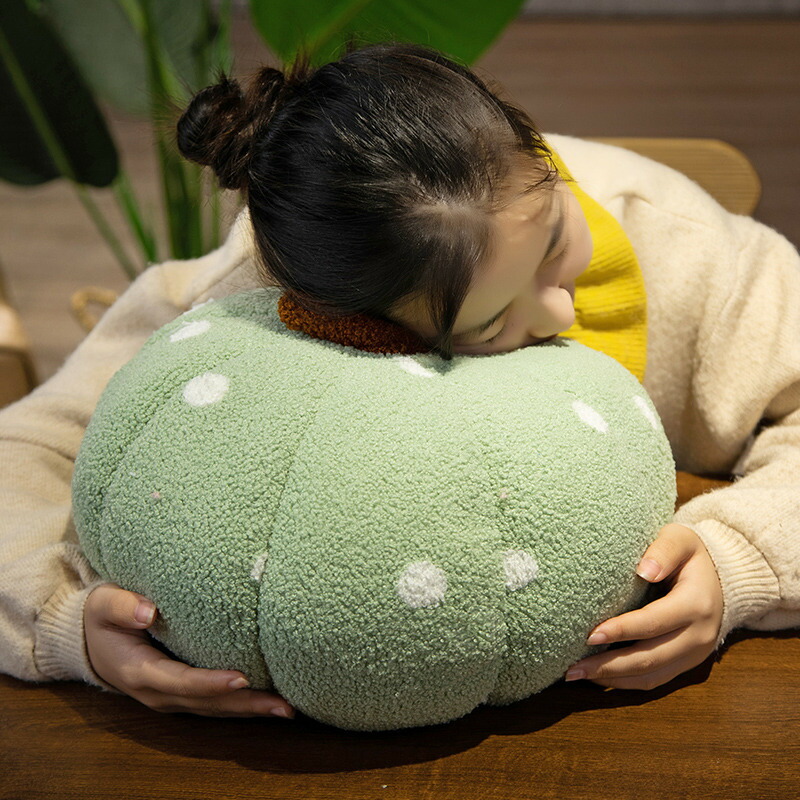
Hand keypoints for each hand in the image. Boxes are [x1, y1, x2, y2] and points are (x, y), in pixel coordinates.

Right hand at [84, 583, 294, 717]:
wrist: (92, 640)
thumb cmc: (103, 616)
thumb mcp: (103, 604)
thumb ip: (123, 606)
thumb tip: (149, 611)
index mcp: (140, 672)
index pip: (182, 681)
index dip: (212, 683)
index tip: (243, 677)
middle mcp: (159, 693)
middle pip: (207, 703)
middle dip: (246, 704)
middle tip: (284, 704)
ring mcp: (172, 697)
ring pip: (215, 709)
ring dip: (251, 709)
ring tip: (287, 707)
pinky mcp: (183, 693)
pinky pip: (215, 704)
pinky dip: (241, 704)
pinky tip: (269, 701)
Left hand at [564, 523, 723, 690]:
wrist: (722, 578)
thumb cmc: (690, 554)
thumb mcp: (681, 539)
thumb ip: (664, 550)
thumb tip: (644, 571)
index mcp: (697, 604)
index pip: (654, 622)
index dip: (622, 630)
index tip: (590, 635)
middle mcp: (699, 636)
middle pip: (650, 658)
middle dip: (609, 665)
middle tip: (572, 667)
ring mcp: (695, 654)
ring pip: (651, 676)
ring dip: (612, 678)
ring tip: (576, 674)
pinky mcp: (686, 664)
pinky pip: (655, 680)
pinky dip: (625, 682)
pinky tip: (598, 676)